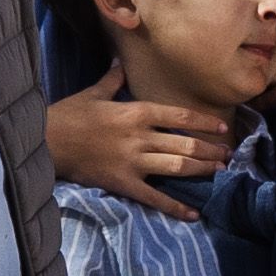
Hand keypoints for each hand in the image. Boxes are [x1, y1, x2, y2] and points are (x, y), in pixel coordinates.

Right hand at [45, 66, 231, 219]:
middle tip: (229, 155)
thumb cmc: (70, 115)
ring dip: (201, 171)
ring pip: (177, 168)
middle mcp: (140, 137)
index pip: (179, 116)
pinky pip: (154, 198)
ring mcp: (133, 162)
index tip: (222, 126)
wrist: (47, 141)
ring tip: (219, 172)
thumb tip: (119, 63)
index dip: (204, 122)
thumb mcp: (94, 93)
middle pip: (184, 145)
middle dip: (210, 151)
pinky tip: (193, 213)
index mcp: (136, 112)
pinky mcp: (123, 183)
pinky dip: (175, 207)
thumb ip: (113, 80)